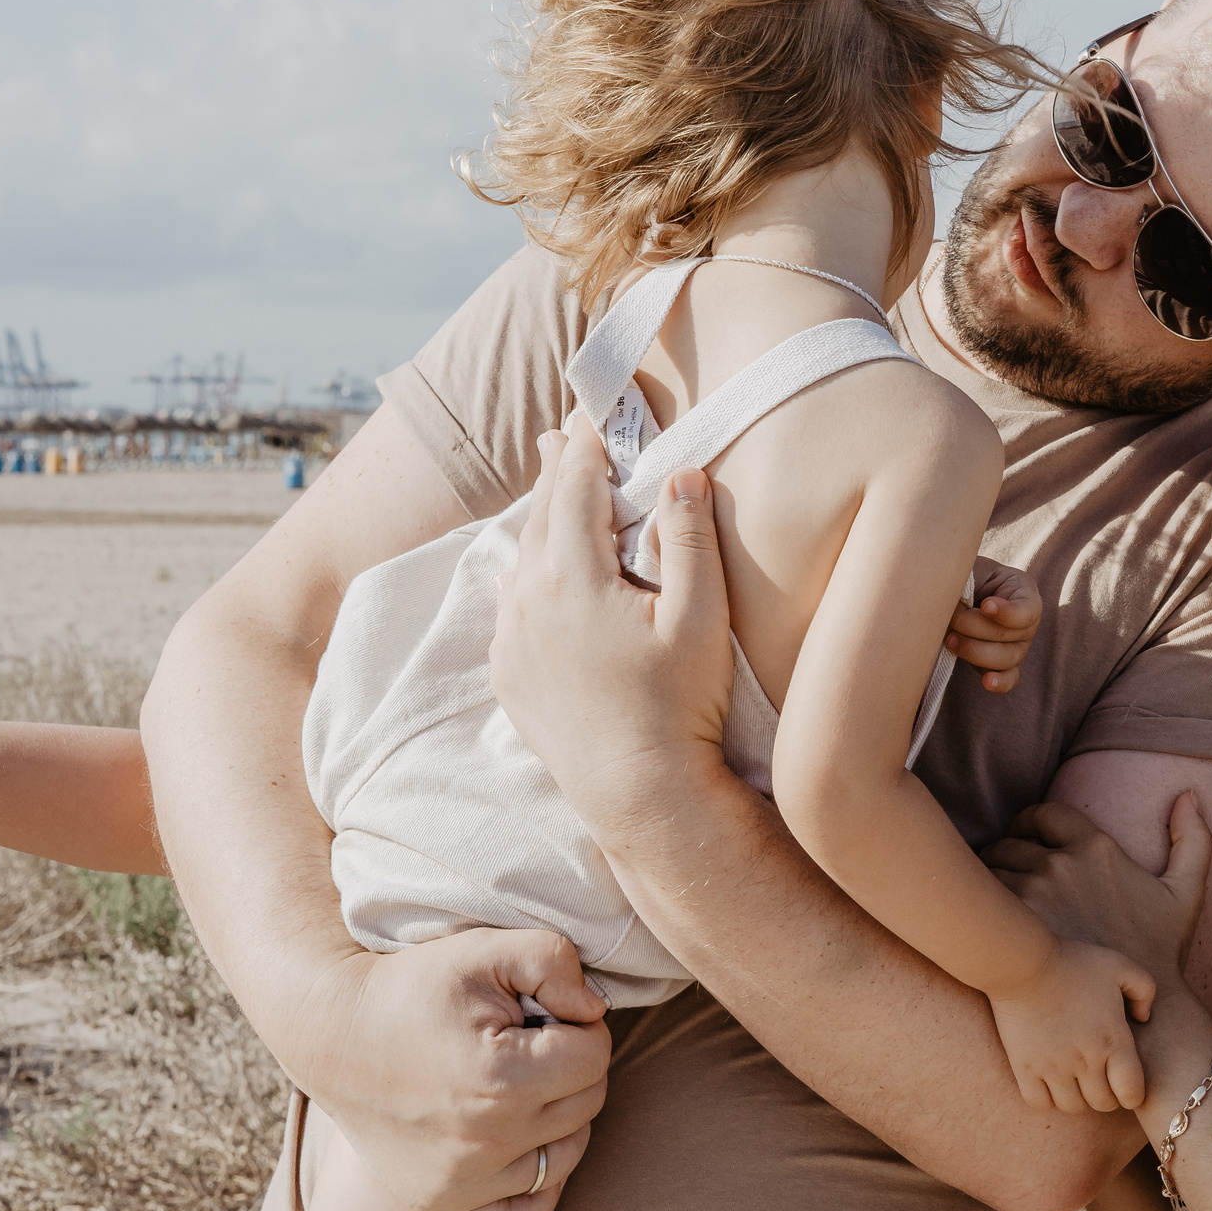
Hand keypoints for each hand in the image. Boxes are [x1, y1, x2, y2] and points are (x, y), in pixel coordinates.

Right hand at [295, 925, 611, 1210]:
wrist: (334, 1032)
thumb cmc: (415, 986)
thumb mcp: (486, 949)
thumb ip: (556, 961)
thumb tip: (595, 1009)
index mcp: (501, 1080)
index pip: (595, 1055)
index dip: (578, 1023)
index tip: (541, 1012)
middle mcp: (485, 1143)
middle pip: (587, 1104)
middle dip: (570, 1065)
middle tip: (526, 1041)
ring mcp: (462, 1183)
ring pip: (566, 1154)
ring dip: (558, 1116)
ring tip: (516, 1081)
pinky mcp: (443, 1204)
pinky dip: (536, 1183)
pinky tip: (520, 1141)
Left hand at [490, 419, 735, 842]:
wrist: (640, 796)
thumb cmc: (679, 707)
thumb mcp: (700, 619)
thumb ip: (689, 540)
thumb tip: (680, 473)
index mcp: (572, 577)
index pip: (576, 487)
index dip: (588, 445)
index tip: (594, 414)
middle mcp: (528, 602)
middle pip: (541, 515)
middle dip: (558, 471)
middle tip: (562, 434)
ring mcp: (512, 642)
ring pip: (521, 560)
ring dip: (542, 524)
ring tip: (553, 498)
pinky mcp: (510, 678)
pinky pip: (511, 607)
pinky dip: (528, 576)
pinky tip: (537, 578)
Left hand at [944, 559, 1042, 694]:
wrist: (954, 594)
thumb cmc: (963, 576)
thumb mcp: (967, 568)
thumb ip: (966, 578)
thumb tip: (952, 599)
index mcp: (1023, 592)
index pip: (1027, 609)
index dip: (1008, 612)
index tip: (985, 605)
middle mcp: (1027, 622)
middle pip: (1009, 636)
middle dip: (975, 628)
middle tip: (951, 619)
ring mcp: (1018, 647)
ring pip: (1005, 658)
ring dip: (974, 651)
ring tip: (949, 640)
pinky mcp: (1005, 666)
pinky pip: (1008, 679)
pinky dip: (999, 682)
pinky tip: (987, 682)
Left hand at [985, 792, 1211, 986]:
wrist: (1135, 1010)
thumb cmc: (1159, 953)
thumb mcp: (1186, 892)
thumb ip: (1193, 839)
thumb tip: (1188, 794)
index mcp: (1095, 846)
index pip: (1042, 813)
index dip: (1027, 822)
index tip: (1024, 836)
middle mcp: (1061, 862)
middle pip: (1010, 840)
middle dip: (1005, 850)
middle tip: (1005, 870)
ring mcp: (1034, 892)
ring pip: (990, 866)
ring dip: (988, 875)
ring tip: (993, 895)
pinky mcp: (1015, 924)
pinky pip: (982, 897)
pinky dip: (981, 901)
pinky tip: (990, 919)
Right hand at [989, 939, 1158, 1114]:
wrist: (1024, 964)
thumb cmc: (1074, 962)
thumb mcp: (1120, 966)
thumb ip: (1144, 990)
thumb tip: (1144, 1018)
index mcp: (1113, 1041)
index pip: (1132, 1094)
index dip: (1132, 1093)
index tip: (1124, 1082)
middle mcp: (1086, 1061)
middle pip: (1103, 1104)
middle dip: (1106, 1095)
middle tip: (1100, 1078)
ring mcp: (1054, 1068)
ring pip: (1072, 1107)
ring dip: (1077, 1097)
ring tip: (1075, 1079)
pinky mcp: (1025, 1068)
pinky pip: (1039, 1103)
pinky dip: (1046, 1099)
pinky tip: (1049, 1081)